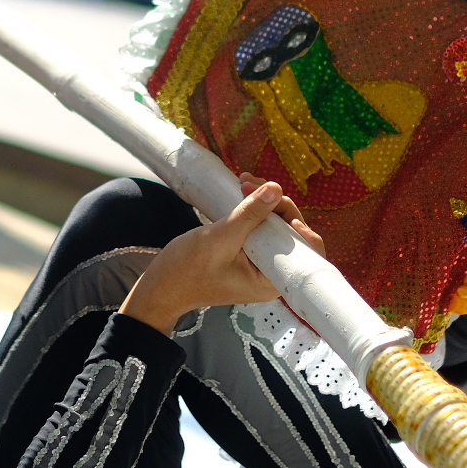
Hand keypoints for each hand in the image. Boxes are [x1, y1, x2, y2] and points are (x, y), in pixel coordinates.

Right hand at [119, 180, 325, 333]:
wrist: (161, 285)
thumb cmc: (187, 271)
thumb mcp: (220, 239)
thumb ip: (249, 215)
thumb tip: (275, 189)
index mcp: (270, 281)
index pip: (305, 253)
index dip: (300, 226)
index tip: (279, 204)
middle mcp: (270, 273)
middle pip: (290, 233)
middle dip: (275, 205)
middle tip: (251, 184)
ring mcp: (258, 262)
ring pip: (275, 226)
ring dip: (263, 202)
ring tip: (244, 182)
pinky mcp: (247, 252)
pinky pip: (259, 227)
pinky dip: (253, 209)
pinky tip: (243, 191)